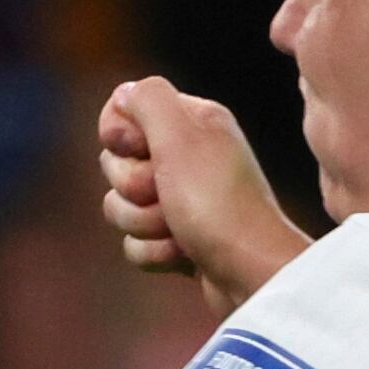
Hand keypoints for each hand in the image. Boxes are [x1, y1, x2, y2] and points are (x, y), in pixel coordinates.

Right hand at [98, 78, 309, 311]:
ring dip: (142, 222)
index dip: (120, 135)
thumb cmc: (216, 203)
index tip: (141, 150)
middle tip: (166, 194)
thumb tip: (125, 95)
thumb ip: (148, 100)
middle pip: (116, 162)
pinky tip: (184, 256)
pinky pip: (135, 243)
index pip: (124, 110)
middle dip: (133, 185)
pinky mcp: (180, 240)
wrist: (252, 274)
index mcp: (193, 121)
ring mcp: (183, 200)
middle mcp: (189, 156)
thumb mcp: (181, 136)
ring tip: (179, 230)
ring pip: (120, 205)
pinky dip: (154, 253)